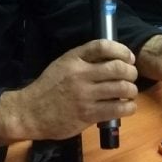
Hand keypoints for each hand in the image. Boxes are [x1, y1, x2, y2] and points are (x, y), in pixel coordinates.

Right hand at [0, 40, 137, 144]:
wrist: (30, 112)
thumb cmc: (49, 87)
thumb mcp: (63, 64)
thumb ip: (84, 59)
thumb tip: (113, 57)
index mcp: (74, 58)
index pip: (102, 46)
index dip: (121, 50)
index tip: (129, 57)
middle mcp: (80, 74)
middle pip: (117, 68)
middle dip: (131, 72)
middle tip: (132, 77)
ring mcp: (84, 95)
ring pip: (121, 88)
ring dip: (131, 90)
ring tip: (130, 92)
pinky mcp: (87, 115)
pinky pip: (117, 109)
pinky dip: (128, 107)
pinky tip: (128, 107)